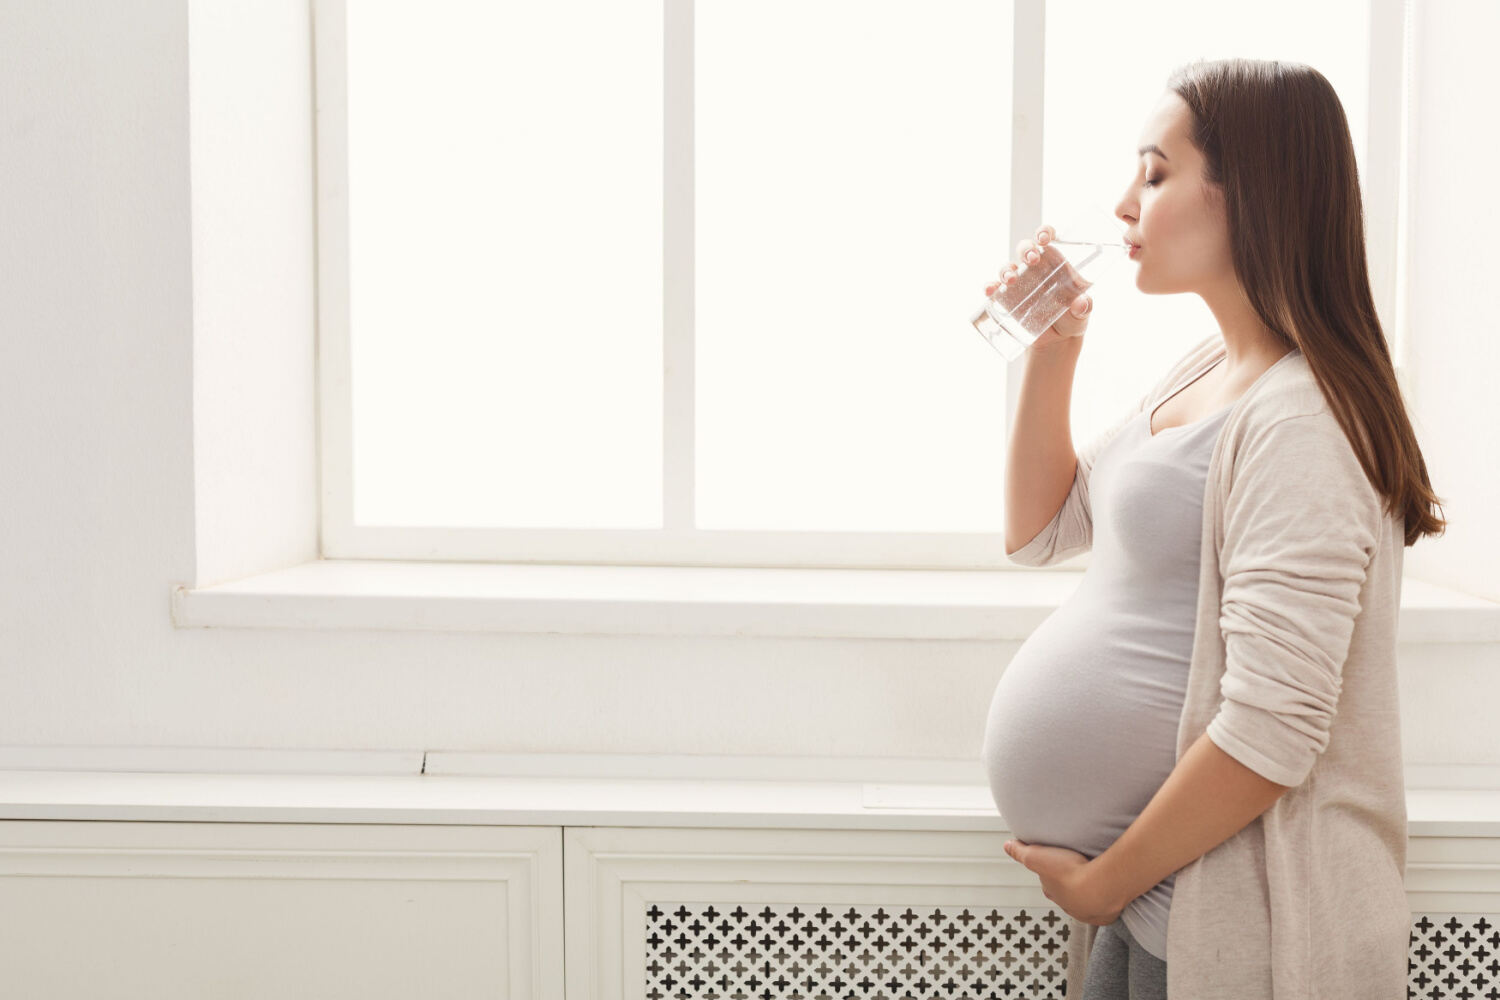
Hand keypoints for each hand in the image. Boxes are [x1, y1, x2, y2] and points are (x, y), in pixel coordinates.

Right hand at [983, 226, 1093, 352]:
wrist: (1056, 344)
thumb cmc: (1072, 322)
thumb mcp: (1081, 316)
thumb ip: (1084, 308)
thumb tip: (1081, 303)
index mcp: (1055, 264)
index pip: (1047, 239)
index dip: (1043, 232)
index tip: (1043, 238)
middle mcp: (1035, 270)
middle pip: (1025, 250)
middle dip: (1025, 250)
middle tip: (1032, 260)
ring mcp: (1019, 284)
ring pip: (1008, 267)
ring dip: (1006, 269)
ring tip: (1011, 279)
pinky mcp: (1007, 300)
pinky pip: (995, 289)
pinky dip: (990, 287)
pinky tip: (990, 290)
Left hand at [1003, 839, 1125, 926]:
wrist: (1098, 887)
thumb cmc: (1068, 872)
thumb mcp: (1035, 856)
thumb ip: (1020, 851)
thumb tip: (1007, 846)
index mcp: (1052, 892)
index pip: (1048, 884)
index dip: (1051, 873)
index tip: (1057, 865)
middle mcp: (1068, 905)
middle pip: (1068, 894)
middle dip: (1071, 884)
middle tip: (1078, 870)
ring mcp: (1087, 912)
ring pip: (1085, 902)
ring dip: (1088, 892)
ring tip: (1095, 879)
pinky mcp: (1104, 915)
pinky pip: (1104, 909)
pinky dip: (1105, 901)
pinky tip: (1108, 891)